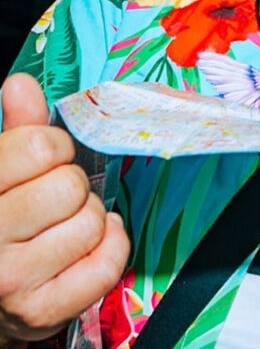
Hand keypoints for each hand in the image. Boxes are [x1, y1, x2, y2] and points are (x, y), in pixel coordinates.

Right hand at [0, 74, 129, 343]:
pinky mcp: (43, 312)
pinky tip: (87, 246)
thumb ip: (17, 129)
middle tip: (56, 199)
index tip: (47, 159)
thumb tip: (21, 84)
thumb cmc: (4, 222)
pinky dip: (110, 247)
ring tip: (65, 225)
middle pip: (70, 185)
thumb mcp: (0, 172)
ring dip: (90, 218)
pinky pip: (107, 261)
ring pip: (92, 221)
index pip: (40, 146)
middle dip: (74, 184)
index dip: (55, 146)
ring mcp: (12, 281)